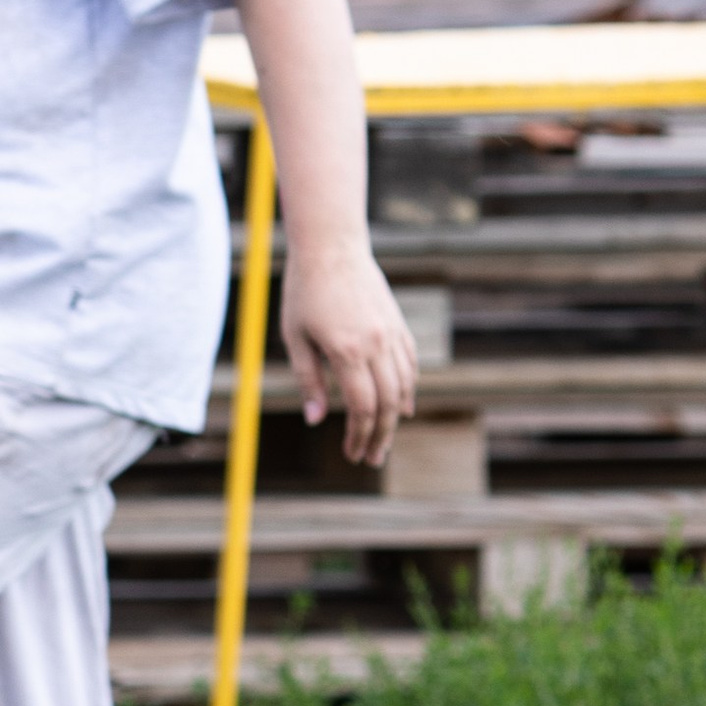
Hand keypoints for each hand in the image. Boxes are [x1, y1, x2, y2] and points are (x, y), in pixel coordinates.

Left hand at [281, 242, 420, 467]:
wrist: (332, 247)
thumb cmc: (305, 291)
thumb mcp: (296, 337)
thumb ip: (308, 380)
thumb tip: (315, 420)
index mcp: (347, 351)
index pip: (362, 408)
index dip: (359, 436)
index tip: (352, 455)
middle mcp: (376, 344)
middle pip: (388, 404)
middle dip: (380, 436)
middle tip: (371, 459)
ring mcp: (391, 333)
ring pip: (404, 386)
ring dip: (396, 418)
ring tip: (385, 439)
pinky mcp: (397, 323)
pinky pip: (409, 363)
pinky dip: (408, 388)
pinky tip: (401, 406)